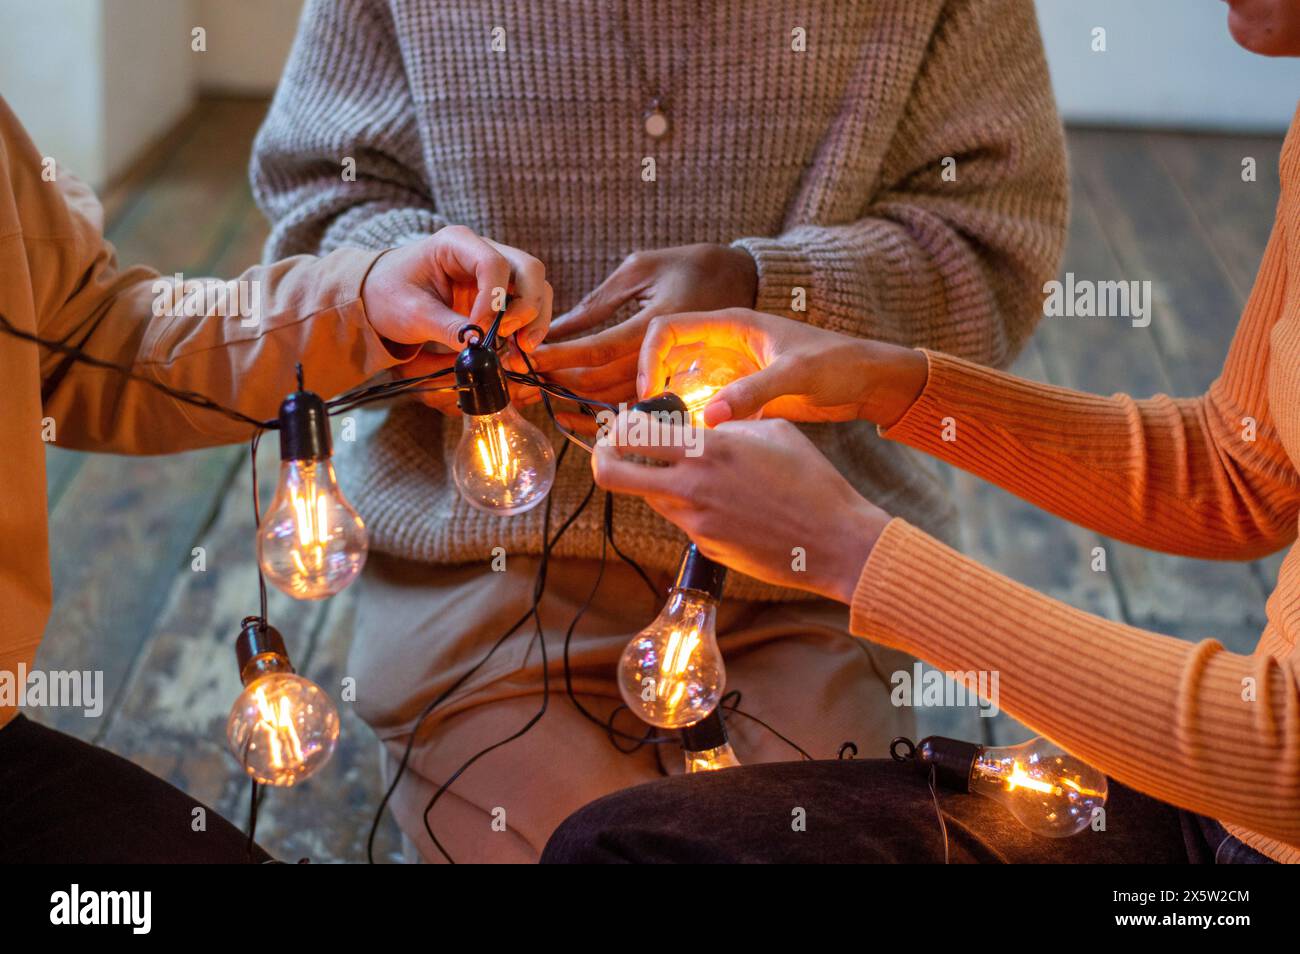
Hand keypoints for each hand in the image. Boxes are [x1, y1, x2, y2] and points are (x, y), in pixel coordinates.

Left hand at [361, 225, 551, 412]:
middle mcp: (483, 250)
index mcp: (456, 243)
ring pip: (537, 287)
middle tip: (513, 338)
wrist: (381, 297)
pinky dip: (529, 327)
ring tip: (520, 349)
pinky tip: (516, 349)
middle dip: (528, 306)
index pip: (493, 264)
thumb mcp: (411, 313)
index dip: (493, 300)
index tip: (479, 330)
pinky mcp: (500, 293)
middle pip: (529, 270)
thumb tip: (477, 345)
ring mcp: (497, 271)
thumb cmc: (390, 295)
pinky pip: (528, 305)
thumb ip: (445, 326)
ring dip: (535, 319)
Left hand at [528, 244, 757, 428]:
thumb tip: (557, 326)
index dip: (562, 354)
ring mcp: (674, 375)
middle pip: (604, 381)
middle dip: (558, 380)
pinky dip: (598, 414)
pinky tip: (572, 415)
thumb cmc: (689, 264)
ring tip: (539, 394)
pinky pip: (631, 408)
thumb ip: (600, 301)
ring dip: (573, 400)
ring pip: (615, 400)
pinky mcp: (675, 386)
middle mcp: (668, 356)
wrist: (744, 281)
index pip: (601, 347)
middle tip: (524, 377)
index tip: (529, 355)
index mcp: (660, 321)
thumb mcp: (641, 268)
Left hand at [592, 416, 889, 602]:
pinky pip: (683, 521)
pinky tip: (728, 503)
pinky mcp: (705, 548)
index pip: (632, 434)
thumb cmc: (812, 480)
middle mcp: (691, 488)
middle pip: (612, 475)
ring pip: (650, 498)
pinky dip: (691, 507)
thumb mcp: (772, 431)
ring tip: (691, 473)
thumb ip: (728, 425)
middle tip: (612, 451)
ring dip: (656, 483)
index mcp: (707, 450)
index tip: (624, 423)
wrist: (834, 541)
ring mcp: (695, 523)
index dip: (618, 426)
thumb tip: (705, 426)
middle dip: (602, 458)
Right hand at [639, 308, 928, 428]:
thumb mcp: (796, 374)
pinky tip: (688, 443)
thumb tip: (710, 418)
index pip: (668, 329)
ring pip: (681, 383)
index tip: (648, 392)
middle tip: (645, 421)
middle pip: (666, 358)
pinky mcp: (740, 395)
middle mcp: (724, 345)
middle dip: (650, 385)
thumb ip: (753, 392)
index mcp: (732, 325)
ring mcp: (730, 371)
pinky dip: (691, 421)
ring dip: (668, 406)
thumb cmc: (839, 364)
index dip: (649, 357)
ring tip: (660, 436)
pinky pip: (703, 405)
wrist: (869, 382)